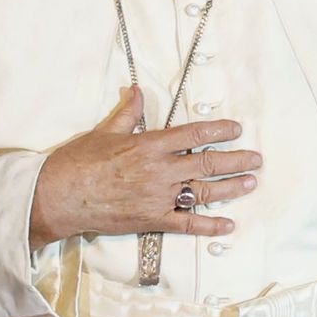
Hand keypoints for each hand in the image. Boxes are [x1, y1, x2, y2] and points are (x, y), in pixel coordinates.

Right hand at [28, 89, 260, 245]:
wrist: (60, 196)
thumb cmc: (79, 162)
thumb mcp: (104, 131)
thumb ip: (127, 113)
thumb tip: (136, 91)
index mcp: (150, 145)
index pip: (194, 134)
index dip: (219, 131)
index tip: (236, 129)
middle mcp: (160, 170)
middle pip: (207, 164)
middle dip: (236, 160)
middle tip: (255, 159)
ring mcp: (158, 197)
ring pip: (204, 192)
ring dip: (231, 188)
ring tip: (250, 183)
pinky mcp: (152, 220)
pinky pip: (187, 223)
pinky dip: (209, 225)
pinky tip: (228, 224)